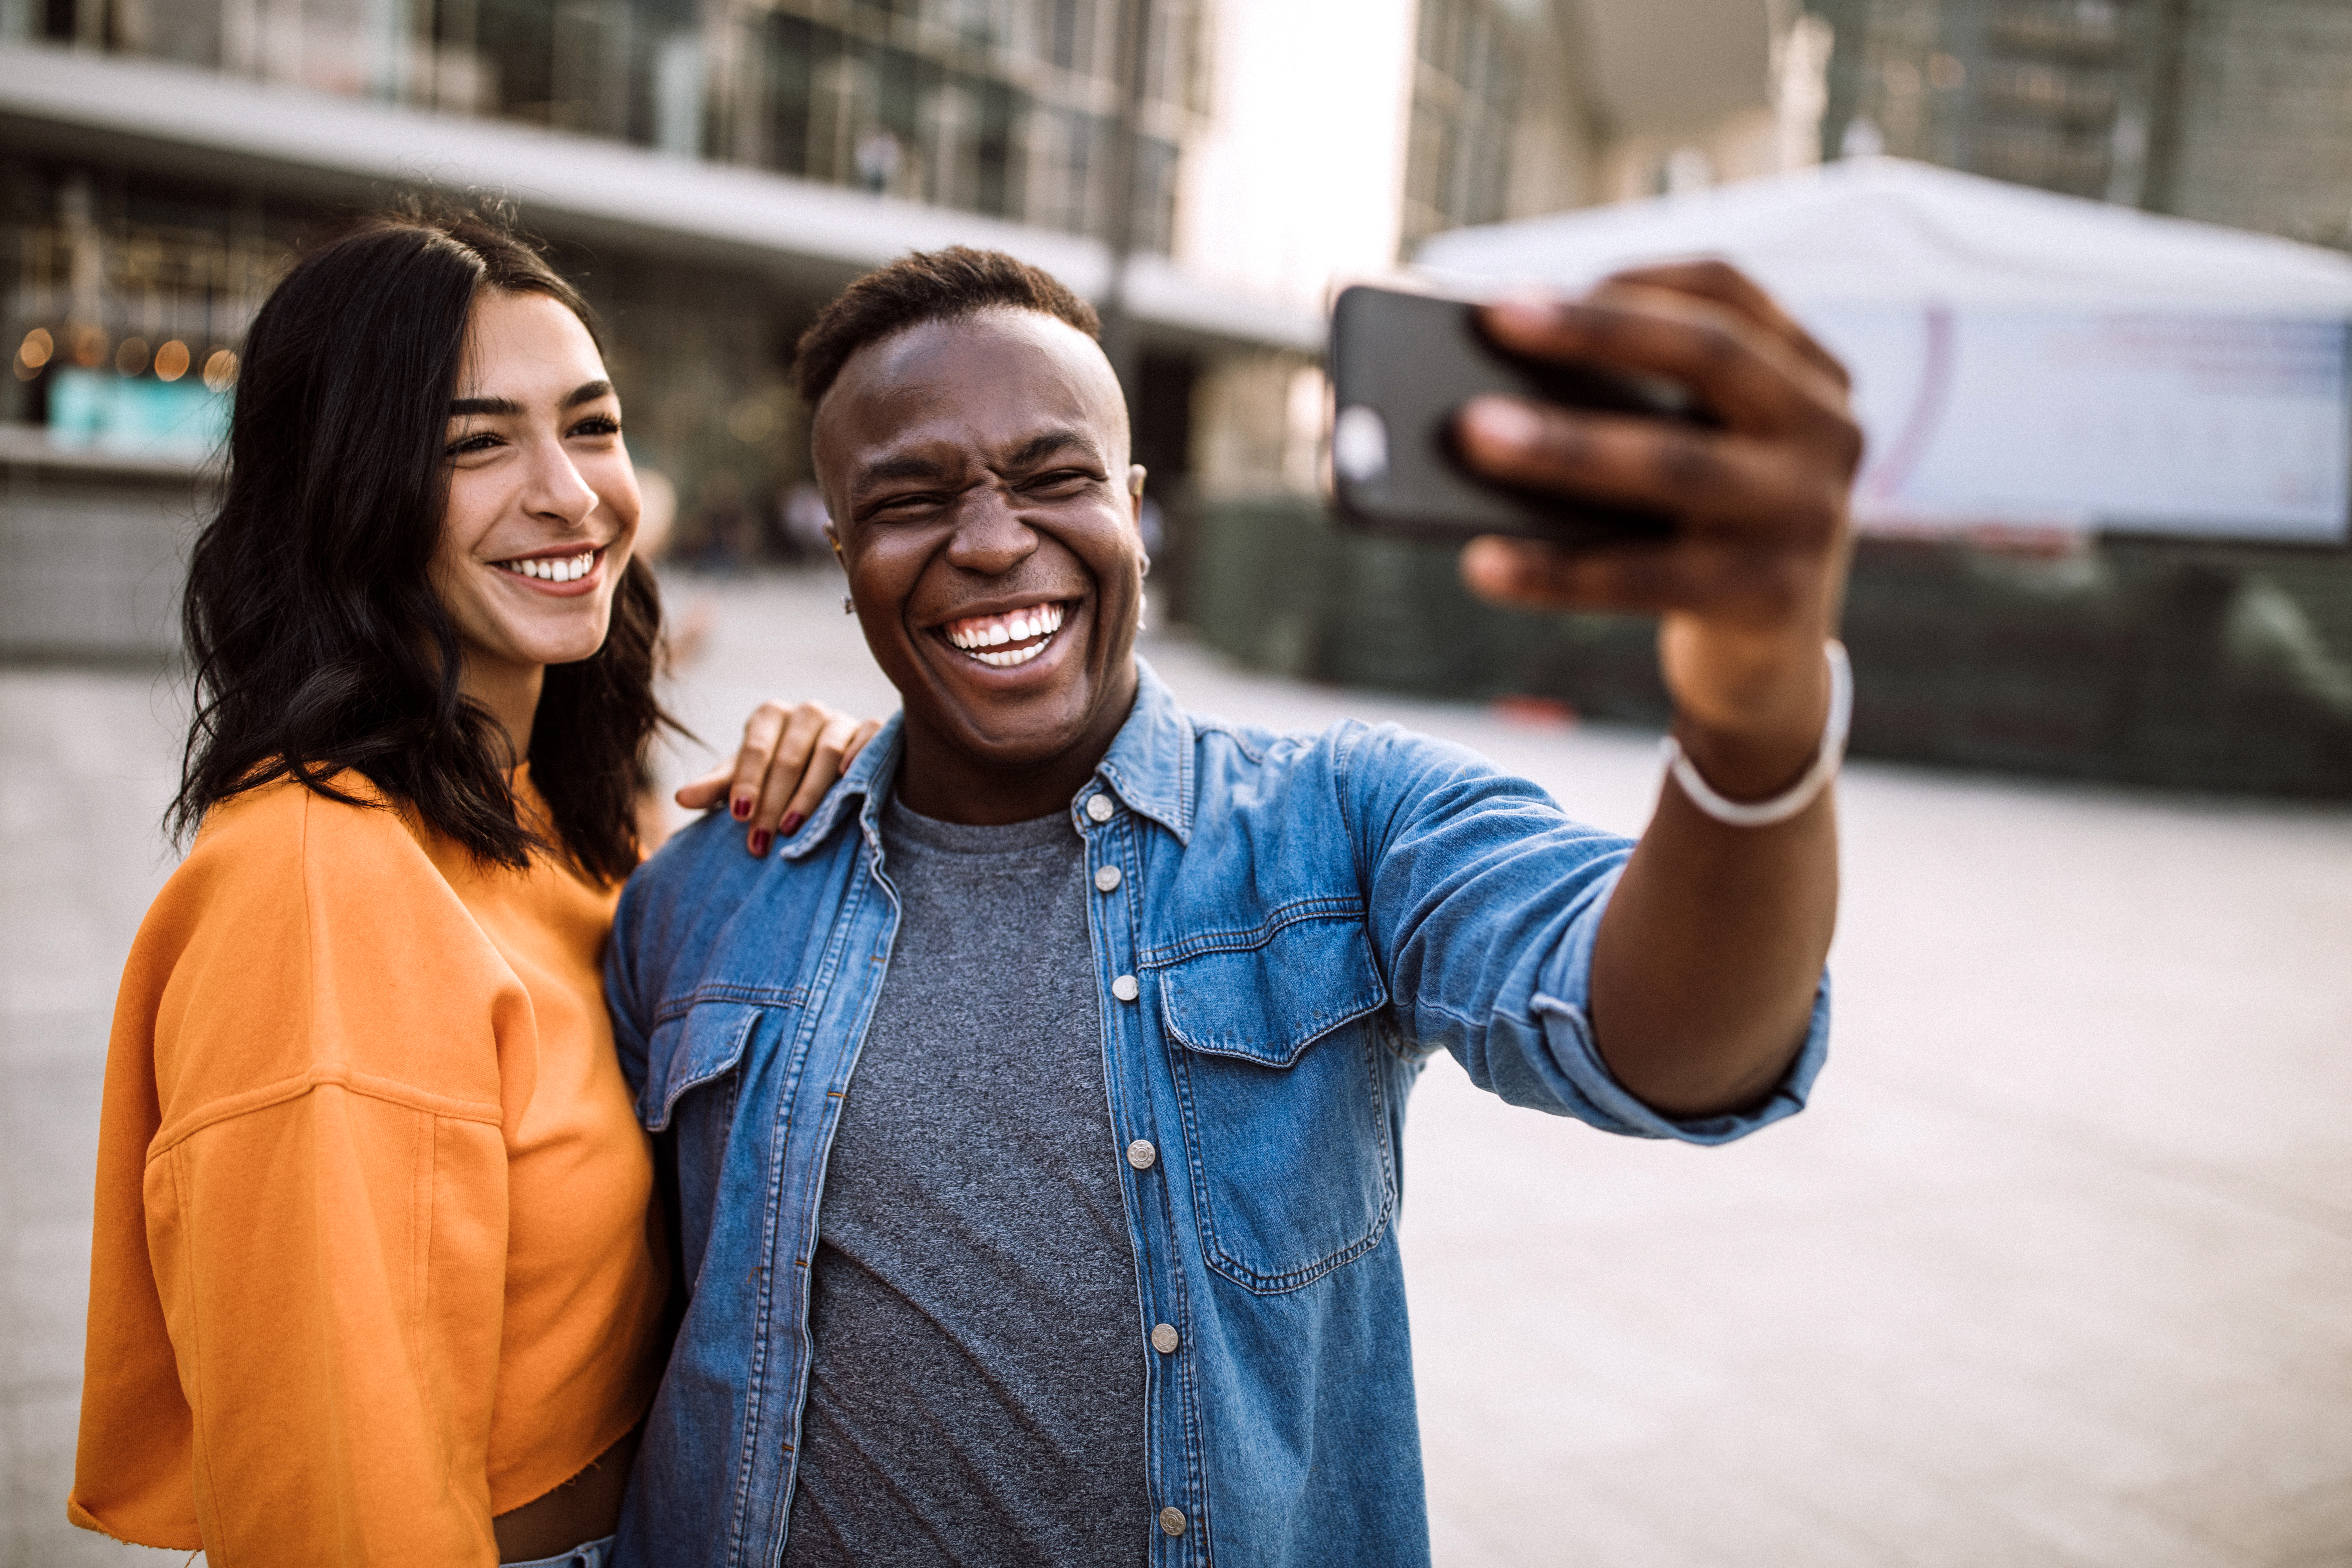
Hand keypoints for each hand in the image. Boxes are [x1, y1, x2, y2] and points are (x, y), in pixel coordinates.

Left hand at [674, 700, 882, 854]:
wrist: (824, 772)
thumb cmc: (776, 778)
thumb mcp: (744, 782)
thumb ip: (716, 788)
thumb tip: (680, 799)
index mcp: (770, 716)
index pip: (756, 748)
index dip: (747, 783)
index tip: (738, 816)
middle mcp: (806, 712)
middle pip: (789, 756)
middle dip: (774, 801)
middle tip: (762, 841)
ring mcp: (841, 719)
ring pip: (827, 751)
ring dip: (810, 793)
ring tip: (794, 828)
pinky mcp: (871, 729)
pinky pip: (869, 737)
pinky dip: (859, 756)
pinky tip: (847, 782)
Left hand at [1453, 261, 1861, 799]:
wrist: (1767, 667)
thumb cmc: (1699, 534)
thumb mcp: (1691, 452)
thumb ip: (1630, 406)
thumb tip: (1489, 384)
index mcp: (1808, 374)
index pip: (1727, 290)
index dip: (1632, 280)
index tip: (1533, 288)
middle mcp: (1826, 432)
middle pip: (1709, 355)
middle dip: (1596, 333)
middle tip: (1498, 319)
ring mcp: (1808, 514)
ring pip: (1676, 465)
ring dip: (1566, 446)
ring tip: (1473, 431)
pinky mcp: (1770, 596)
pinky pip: (1645, 577)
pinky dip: (1554, 571)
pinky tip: (1482, 563)